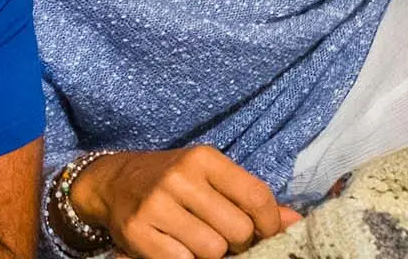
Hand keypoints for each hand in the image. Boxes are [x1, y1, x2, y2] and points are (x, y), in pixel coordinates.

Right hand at [71, 146, 301, 258]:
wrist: (113, 182)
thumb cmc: (173, 182)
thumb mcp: (211, 178)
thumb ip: (250, 198)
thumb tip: (294, 222)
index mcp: (204, 159)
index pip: (256, 196)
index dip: (270, 224)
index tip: (267, 234)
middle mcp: (180, 177)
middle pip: (237, 229)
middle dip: (239, 242)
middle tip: (227, 239)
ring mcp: (156, 204)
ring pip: (211, 250)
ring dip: (212, 254)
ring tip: (200, 243)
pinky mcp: (137, 230)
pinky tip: (179, 249)